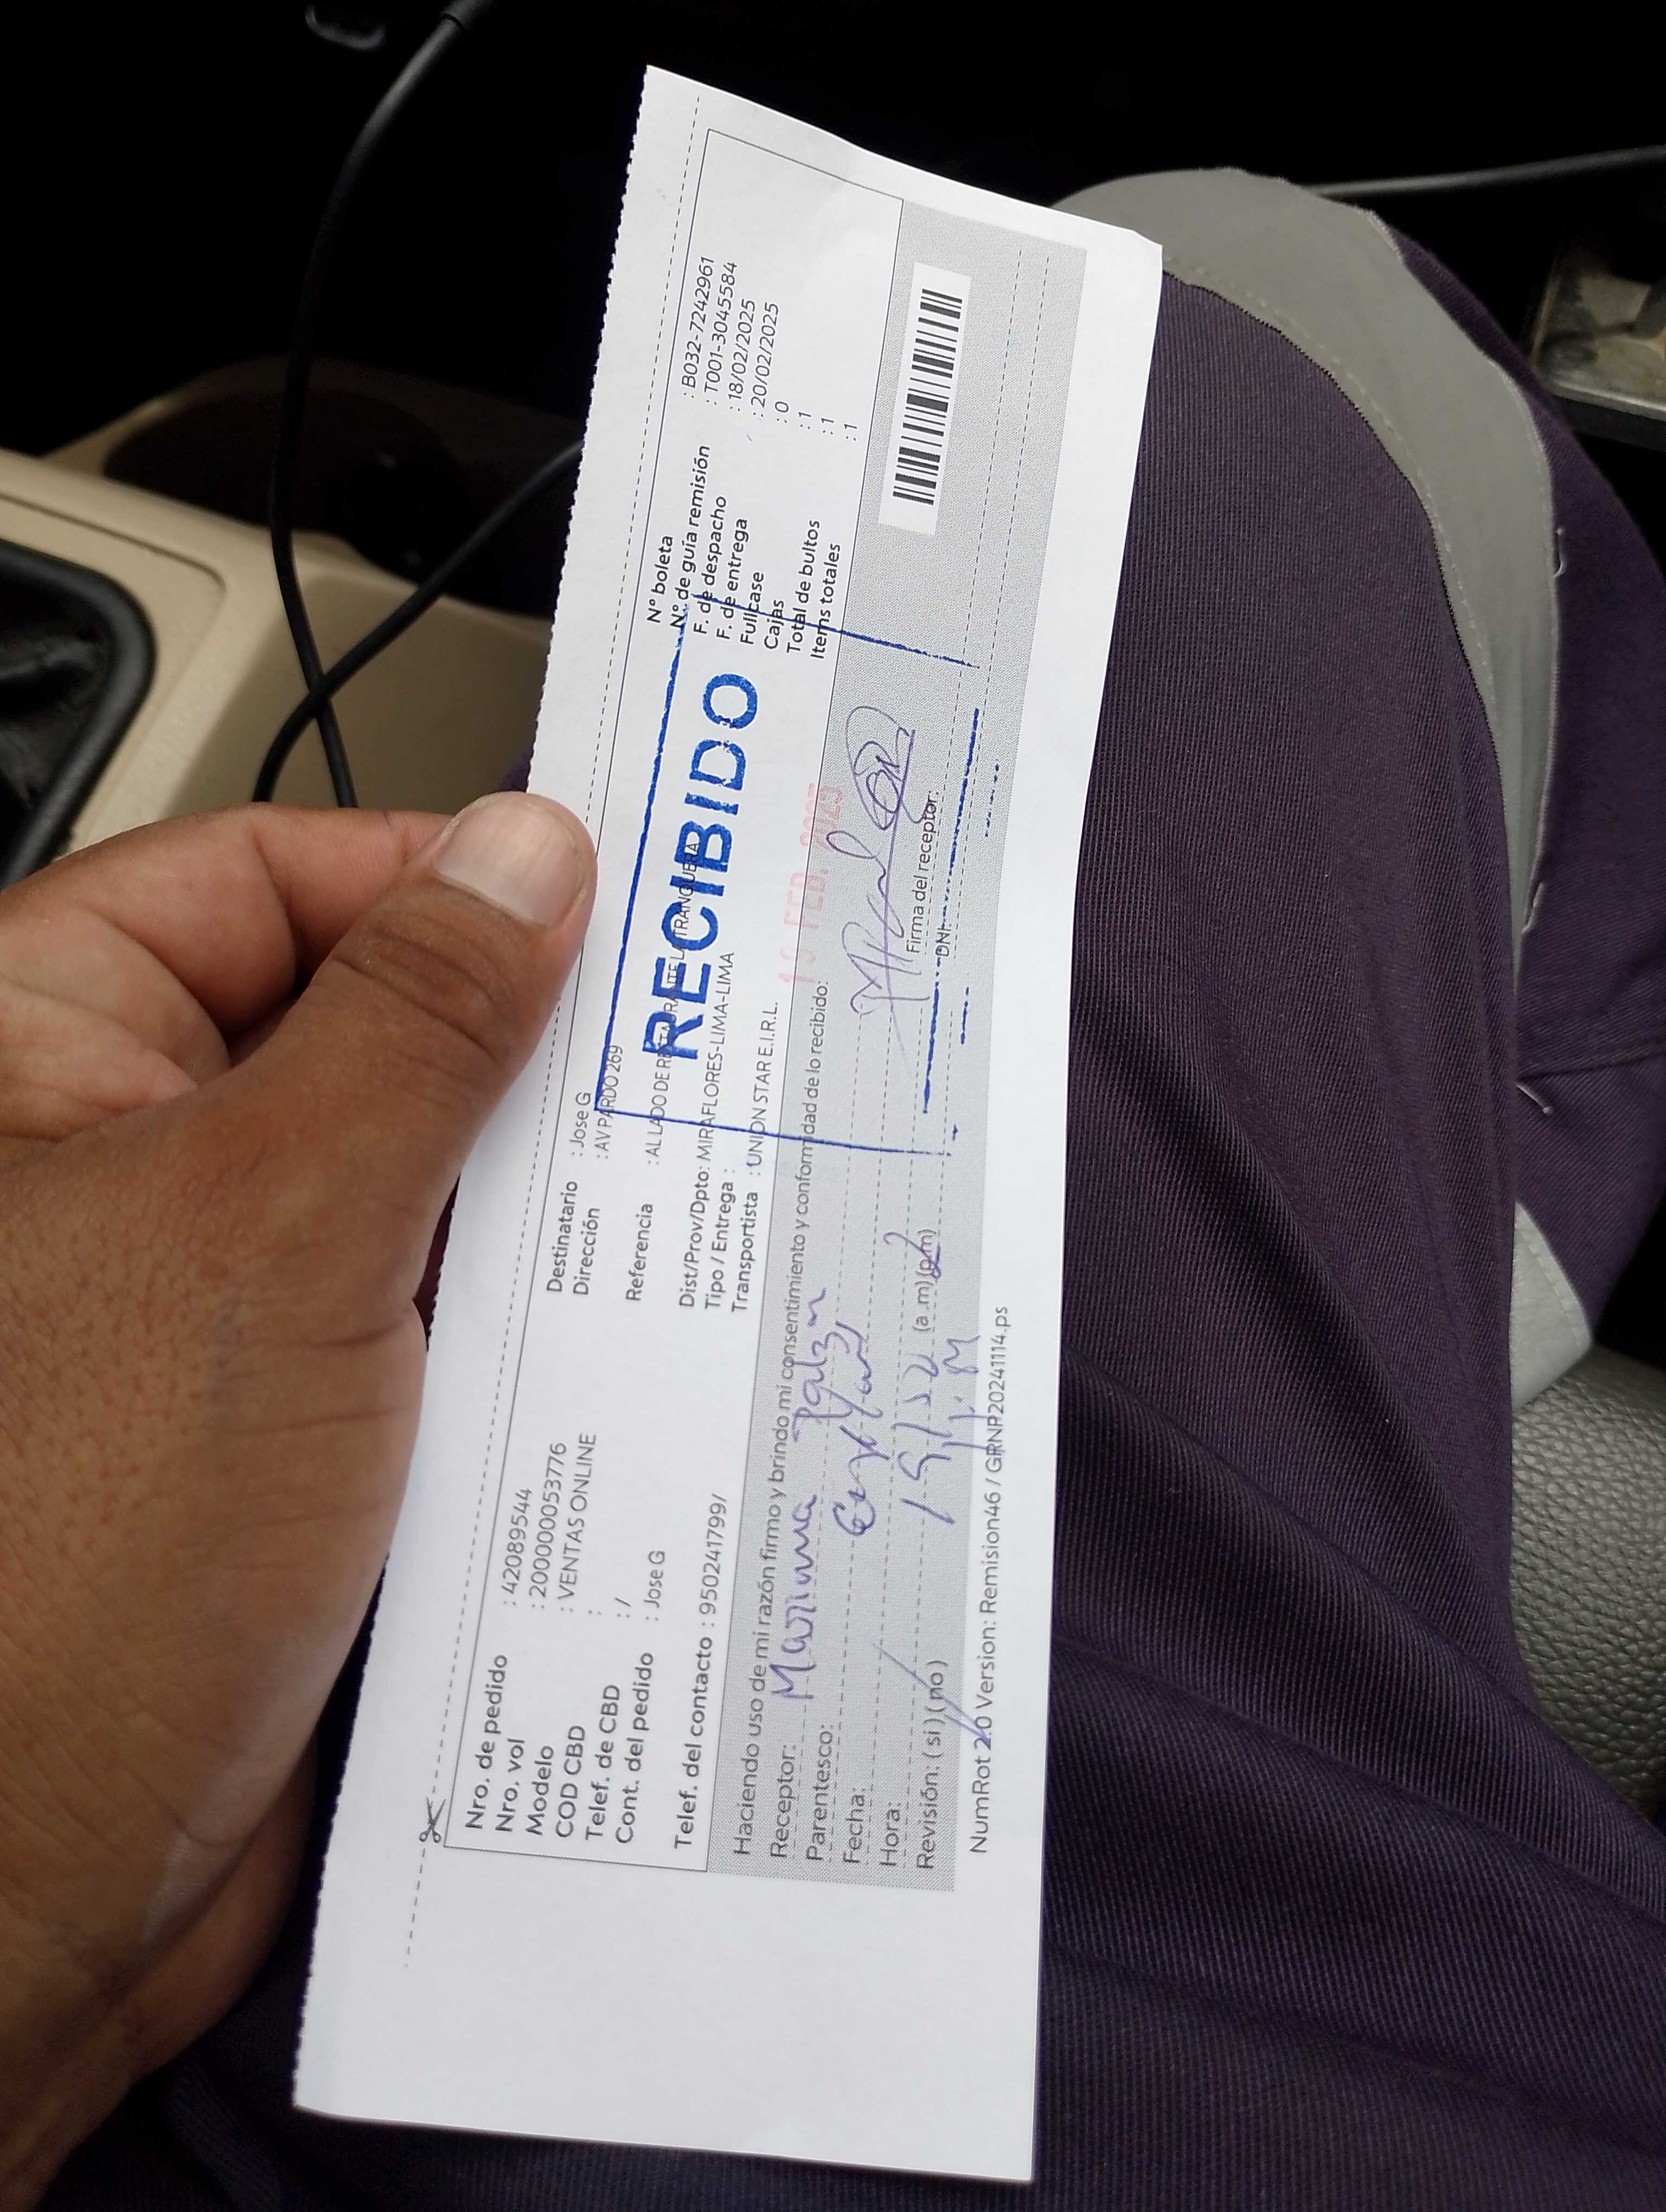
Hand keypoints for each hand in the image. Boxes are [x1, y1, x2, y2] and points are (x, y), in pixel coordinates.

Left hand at [0, 794, 594, 2206]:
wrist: (34, 1894)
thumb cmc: (64, 1551)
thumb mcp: (272, 1226)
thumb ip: (411, 1026)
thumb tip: (523, 851)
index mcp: (42, 1054)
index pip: (273, 880)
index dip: (443, 878)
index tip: (611, 900)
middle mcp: (118, 1161)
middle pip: (357, 1027)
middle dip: (519, 1053)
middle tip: (694, 1050)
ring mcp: (209, 1295)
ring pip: (407, 1183)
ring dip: (535, 1197)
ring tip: (688, 1185)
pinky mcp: (287, 1420)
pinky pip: (427, 1321)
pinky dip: (523, 1317)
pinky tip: (627, 1319)